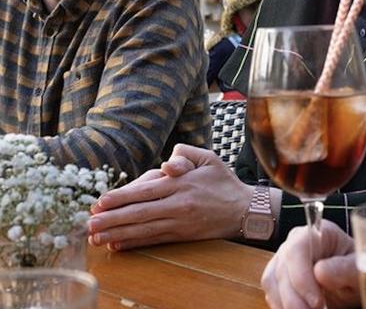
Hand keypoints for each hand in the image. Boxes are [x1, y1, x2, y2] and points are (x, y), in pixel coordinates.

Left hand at [88, 145, 254, 249]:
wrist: (245, 210)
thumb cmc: (224, 181)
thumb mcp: (209, 158)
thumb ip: (185, 153)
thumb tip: (166, 161)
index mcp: (183, 183)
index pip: (146, 191)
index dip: (121, 197)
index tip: (100, 202)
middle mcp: (179, 204)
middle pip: (139, 212)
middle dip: (112, 218)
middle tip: (88, 223)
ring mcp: (180, 222)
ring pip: (143, 229)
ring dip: (117, 233)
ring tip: (95, 237)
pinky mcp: (182, 235)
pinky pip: (154, 240)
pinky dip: (134, 243)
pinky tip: (118, 244)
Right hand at [262, 221, 359, 308]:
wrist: (350, 278)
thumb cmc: (354, 269)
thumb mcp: (357, 269)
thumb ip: (344, 268)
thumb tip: (320, 272)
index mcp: (316, 233)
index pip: (297, 249)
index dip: (302, 278)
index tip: (317, 303)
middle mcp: (295, 241)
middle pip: (282, 269)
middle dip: (295, 299)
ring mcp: (284, 257)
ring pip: (272, 282)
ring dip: (287, 305)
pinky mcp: (278, 276)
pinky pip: (272, 293)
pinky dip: (283, 307)